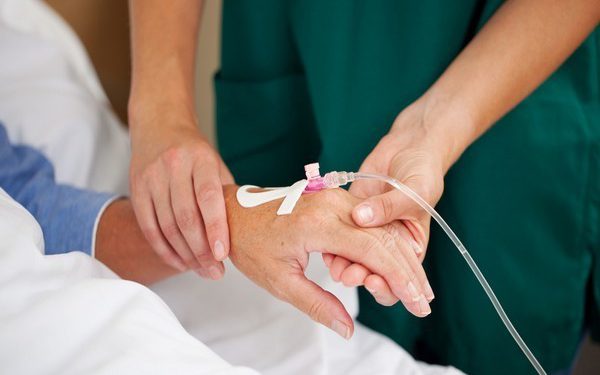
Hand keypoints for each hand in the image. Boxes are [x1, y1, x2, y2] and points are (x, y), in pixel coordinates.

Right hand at [129, 106, 233, 279]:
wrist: (159, 126)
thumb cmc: (195, 153)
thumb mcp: (216, 165)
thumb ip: (226, 195)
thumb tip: (244, 232)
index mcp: (200, 159)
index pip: (208, 197)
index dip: (215, 227)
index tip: (222, 254)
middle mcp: (173, 167)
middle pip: (185, 217)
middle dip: (201, 251)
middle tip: (216, 272)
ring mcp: (151, 178)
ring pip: (166, 226)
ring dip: (185, 255)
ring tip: (202, 270)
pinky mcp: (136, 189)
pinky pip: (148, 227)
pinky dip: (164, 249)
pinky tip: (179, 262)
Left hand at [224, 185, 433, 339]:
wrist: (234, 213)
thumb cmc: (252, 245)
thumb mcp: (280, 281)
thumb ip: (318, 304)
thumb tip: (348, 329)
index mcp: (319, 224)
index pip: (373, 252)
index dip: (399, 279)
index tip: (417, 303)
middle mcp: (332, 205)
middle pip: (385, 239)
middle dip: (409, 272)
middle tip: (424, 301)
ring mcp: (335, 198)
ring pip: (381, 228)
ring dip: (402, 258)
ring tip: (418, 287)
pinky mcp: (335, 199)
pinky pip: (369, 222)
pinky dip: (387, 244)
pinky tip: (398, 264)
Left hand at [324, 99, 459, 303]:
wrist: (410, 146)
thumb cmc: (423, 170)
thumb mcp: (416, 190)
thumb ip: (388, 206)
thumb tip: (361, 217)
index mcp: (409, 242)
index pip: (399, 274)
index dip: (390, 286)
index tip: (375, 282)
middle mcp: (387, 240)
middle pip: (376, 271)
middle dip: (363, 278)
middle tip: (351, 275)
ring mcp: (367, 228)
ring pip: (356, 257)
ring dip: (347, 266)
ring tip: (337, 267)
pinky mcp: (351, 214)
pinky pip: (341, 237)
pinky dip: (335, 248)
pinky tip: (326, 252)